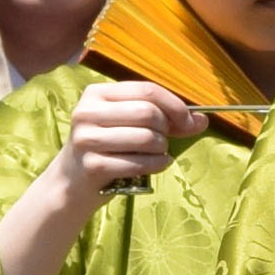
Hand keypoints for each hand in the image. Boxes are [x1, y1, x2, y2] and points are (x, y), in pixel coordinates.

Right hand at [0, 77, 199, 274]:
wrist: (72, 184)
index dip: (175, 105)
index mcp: (97, 94)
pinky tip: (155, 166)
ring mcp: (86, 138)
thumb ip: (165, 119)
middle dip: (167, 130)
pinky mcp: (92, 165)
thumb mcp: (130, 126)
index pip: (147, 90)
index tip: (189, 120)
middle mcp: (87, 112)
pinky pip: (140, 162)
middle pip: (149, 113)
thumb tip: (201, 120)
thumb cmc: (108, 149)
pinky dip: (156, 165)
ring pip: (148, 138)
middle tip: (164, 142)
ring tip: (157, 155)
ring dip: (162, 150)